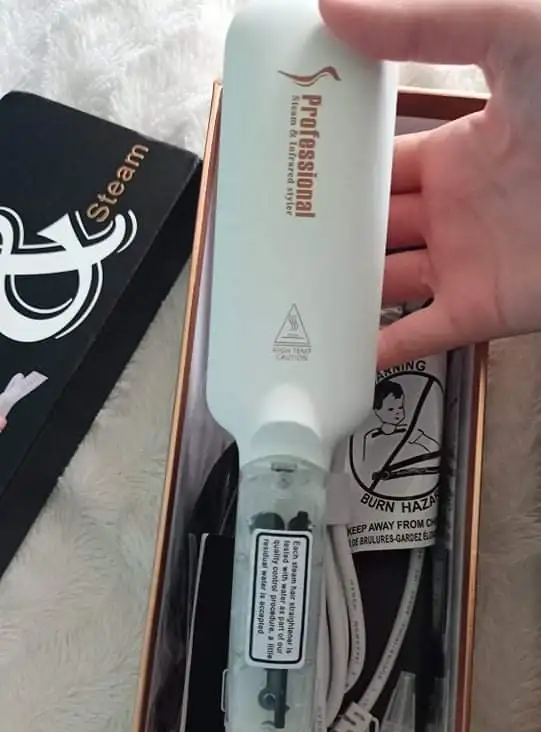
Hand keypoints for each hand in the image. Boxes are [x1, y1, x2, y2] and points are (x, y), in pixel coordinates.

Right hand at [320, 0, 540, 368]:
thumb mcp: (511, 40)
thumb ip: (426, 26)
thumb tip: (335, 7)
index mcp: (459, 151)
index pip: (380, 165)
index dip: (336, 171)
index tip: (289, 176)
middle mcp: (457, 210)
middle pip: (375, 228)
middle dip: (328, 234)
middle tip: (272, 241)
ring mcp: (466, 262)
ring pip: (386, 282)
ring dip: (341, 291)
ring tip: (288, 296)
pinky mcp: (481, 310)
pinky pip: (418, 335)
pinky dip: (378, 347)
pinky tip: (337, 350)